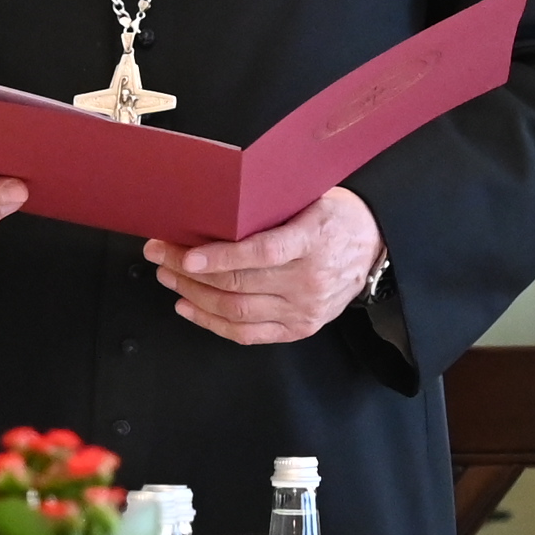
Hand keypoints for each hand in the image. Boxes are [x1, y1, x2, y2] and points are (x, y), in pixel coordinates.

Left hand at [150, 186, 381, 344]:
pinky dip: (212, 323)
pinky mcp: (299, 328)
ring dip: (194, 295)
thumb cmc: (334, 218)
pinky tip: (188, 307)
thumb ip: (269, 209)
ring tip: (168, 277)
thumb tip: (213, 207)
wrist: (373, 246)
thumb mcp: (309, 199)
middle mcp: (309, 280)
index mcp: (313, 241)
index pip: (262, 253)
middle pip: (239, 284)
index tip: (187, 253)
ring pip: (236, 311)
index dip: (221, 256)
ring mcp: (304, 309)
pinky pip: (247, 334)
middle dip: (190, 271)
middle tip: (161, 254)